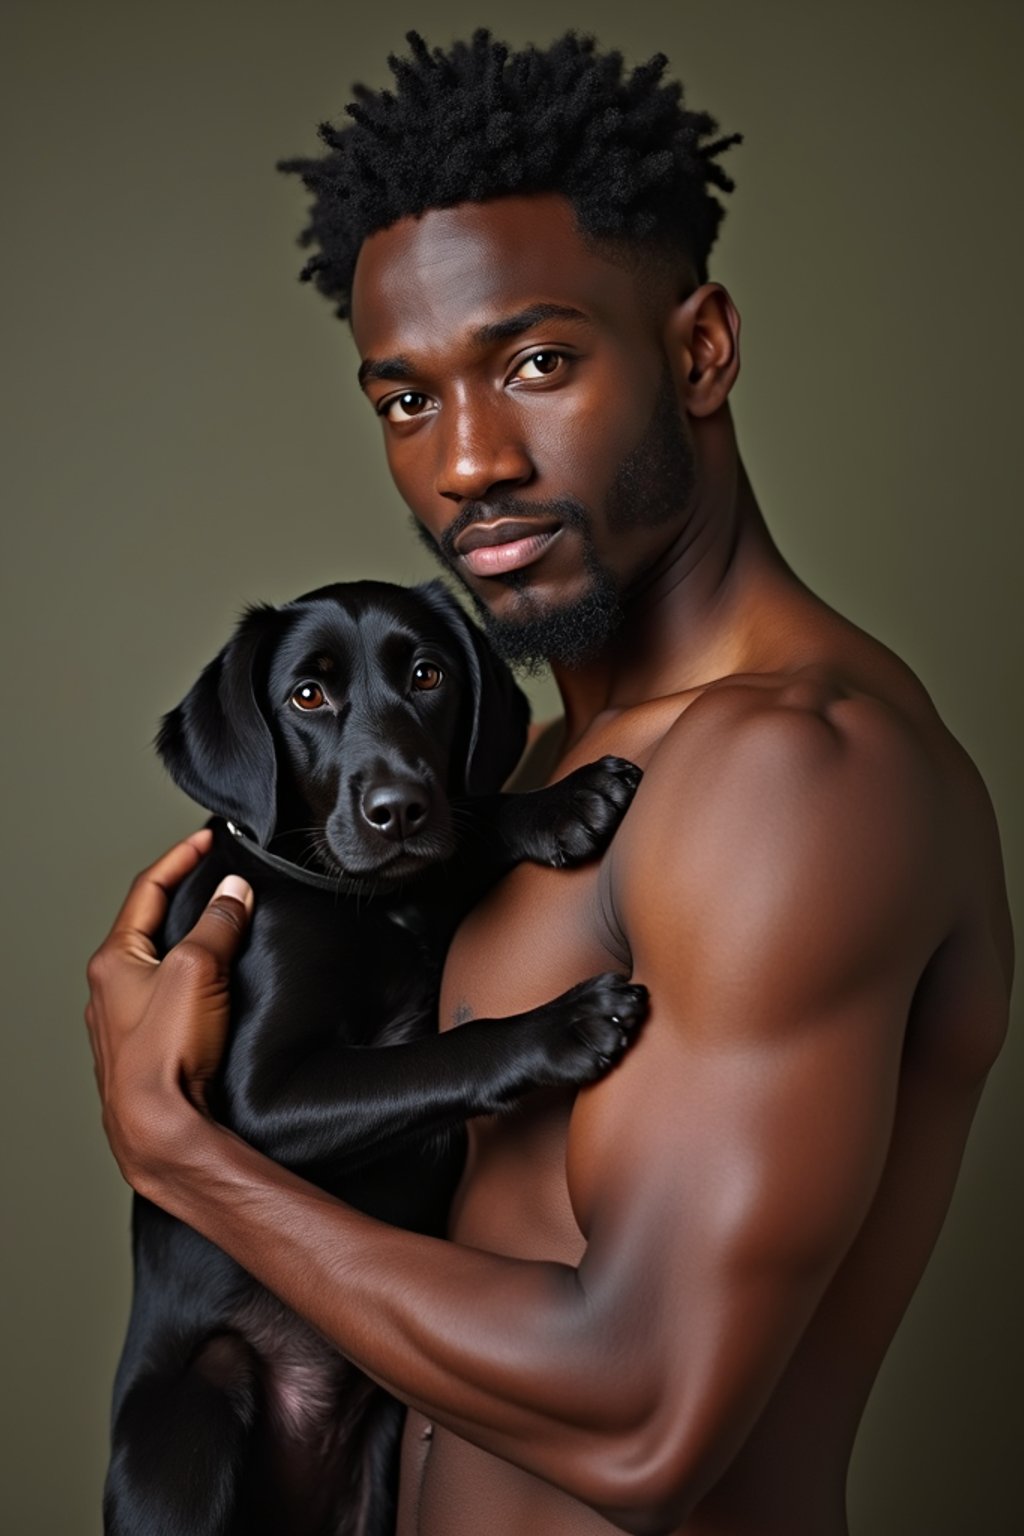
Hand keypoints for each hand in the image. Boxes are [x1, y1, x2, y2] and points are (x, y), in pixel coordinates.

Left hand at [85, 830, 253, 1185]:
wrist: (159, 1129)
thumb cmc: (164, 1057)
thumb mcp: (198, 970)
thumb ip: (218, 924)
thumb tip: (233, 891)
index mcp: (113, 960)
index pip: (148, 889)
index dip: (181, 858)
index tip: (206, 840)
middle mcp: (111, 989)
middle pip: (151, 926)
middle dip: (187, 901)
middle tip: (221, 884)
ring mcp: (125, 1022)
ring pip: (159, 965)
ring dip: (190, 944)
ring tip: (224, 933)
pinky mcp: (146, 1050)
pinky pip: (169, 1000)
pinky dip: (193, 982)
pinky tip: (214, 993)